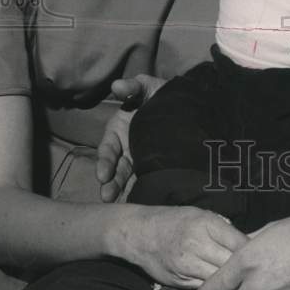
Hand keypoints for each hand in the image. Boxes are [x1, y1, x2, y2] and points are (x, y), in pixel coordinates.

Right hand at [96, 74, 165, 201]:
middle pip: (115, 169)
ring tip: (117, 204)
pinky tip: (142, 204)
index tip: (102, 175)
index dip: (104, 162)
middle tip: (107, 197)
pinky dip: (142, 192)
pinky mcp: (155, 168)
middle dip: (110, 183)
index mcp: (119, 131)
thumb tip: (116, 85)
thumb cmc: (162, 95)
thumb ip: (133, 87)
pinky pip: (146, 182)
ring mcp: (140, 161)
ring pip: (127, 179)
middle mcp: (126, 149)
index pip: (108, 149)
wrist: (187, 106)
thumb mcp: (148, 87)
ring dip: (121, 191)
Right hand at [124, 206, 248, 289]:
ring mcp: (187, 266)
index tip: (261, 256)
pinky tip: (224, 289)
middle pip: (231, 264)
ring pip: (219, 281)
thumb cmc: (174, 220)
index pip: (239, 242)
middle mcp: (197, 245)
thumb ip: (222, 228)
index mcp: (205, 224)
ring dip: (232, 284)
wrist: (141, 234)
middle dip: (245, 270)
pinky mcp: (180, 282)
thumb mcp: (200, 214)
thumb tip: (246, 242)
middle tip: (257, 273)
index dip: (253, 252)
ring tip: (243, 284)